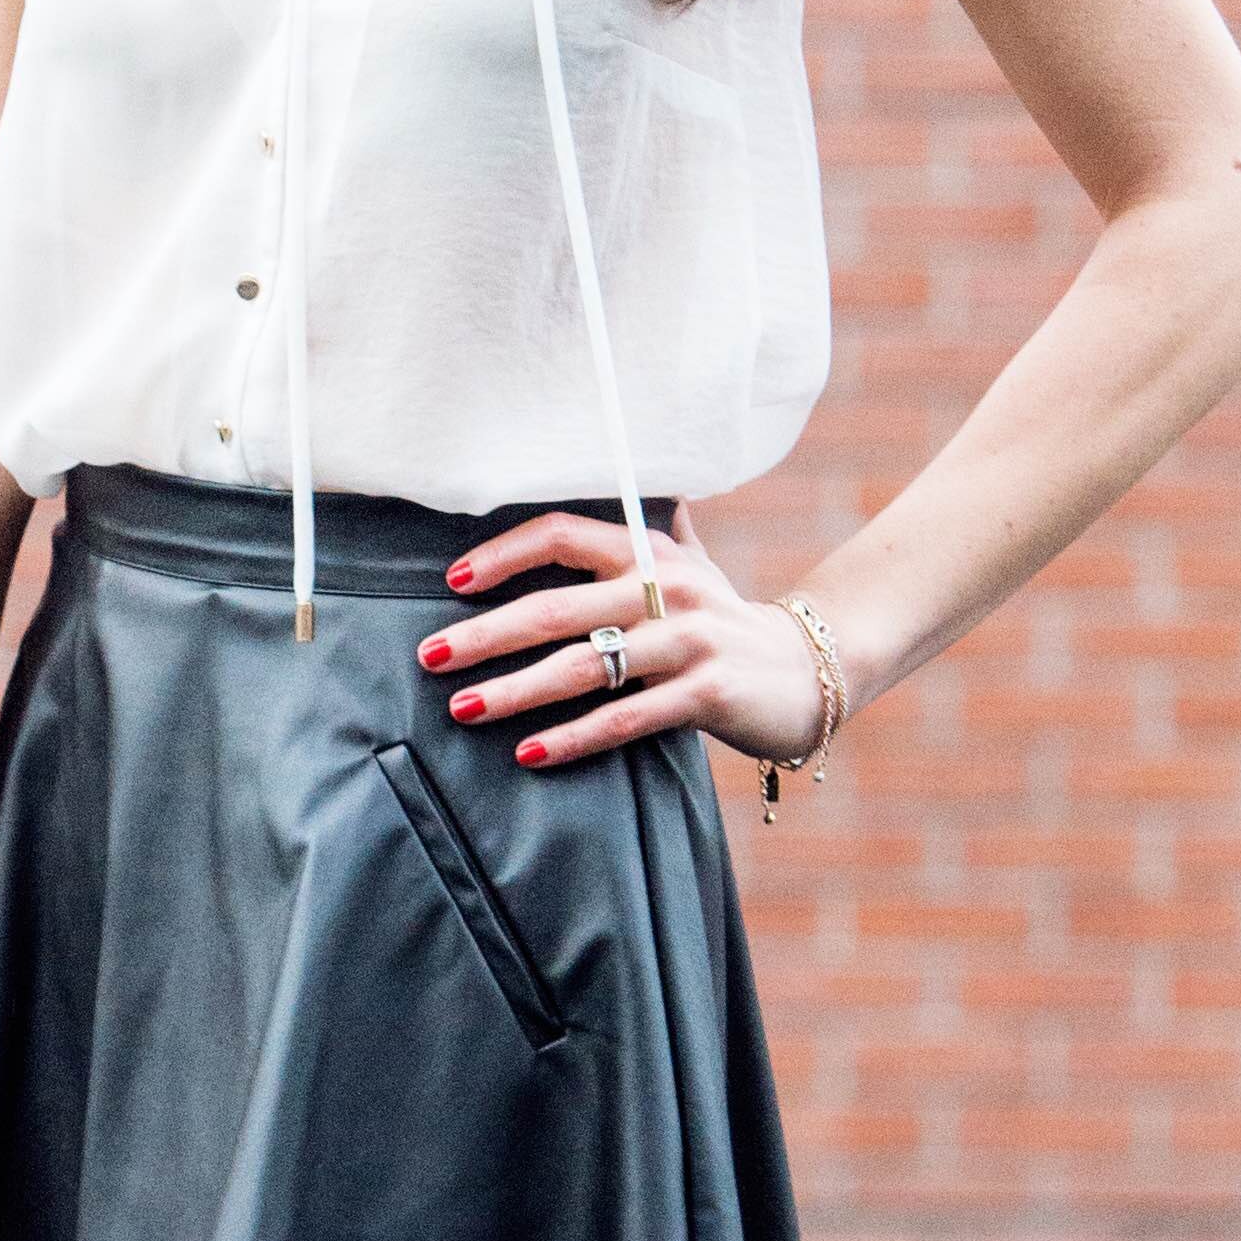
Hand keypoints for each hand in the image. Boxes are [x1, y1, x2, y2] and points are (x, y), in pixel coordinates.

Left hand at [413, 504, 841, 780]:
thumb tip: (627, 487)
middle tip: (430, 657)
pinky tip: (528, 753)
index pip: (563, 535)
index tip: (452, 582)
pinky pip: (625, 717)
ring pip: (585, 665)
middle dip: (485, 634)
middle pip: (558, 607)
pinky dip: (573, 737)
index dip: (504, 556)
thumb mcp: (691, 567)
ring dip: (516, 691)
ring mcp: (689, 640)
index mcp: (651, 551)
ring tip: (463, 710)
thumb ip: (652, 531)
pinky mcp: (707, 693)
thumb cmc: (727, 621)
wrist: (810, 673)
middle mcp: (666, 588)